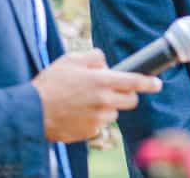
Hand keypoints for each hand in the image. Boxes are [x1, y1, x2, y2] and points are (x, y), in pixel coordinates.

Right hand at [32, 49, 161, 142]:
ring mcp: (98, 119)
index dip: (149, 82)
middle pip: (131, 100)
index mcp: (102, 81)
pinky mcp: (90, 132)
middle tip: (114, 90)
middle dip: (127, 95)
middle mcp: (104, 101)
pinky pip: (99, 124)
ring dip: (107, 107)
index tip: (157, 83)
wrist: (31, 112)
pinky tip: (77, 113)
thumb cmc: (50, 83)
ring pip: (114, 112)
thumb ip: (94, 57)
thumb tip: (105, 64)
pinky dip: (93, 119)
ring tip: (84, 101)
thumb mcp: (71, 59)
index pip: (135, 82)